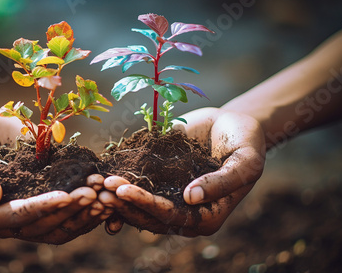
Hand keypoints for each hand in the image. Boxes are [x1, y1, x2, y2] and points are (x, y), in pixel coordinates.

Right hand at [0, 105, 110, 243]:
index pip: (15, 217)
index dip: (41, 208)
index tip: (65, 194)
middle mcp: (6, 217)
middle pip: (42, 226)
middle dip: (69, 211)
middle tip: (93, 193)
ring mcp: (26, 209)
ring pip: (58, 225)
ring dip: (82, 213)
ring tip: (104, 196)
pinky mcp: (39, 197)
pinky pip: (64, 210)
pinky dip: (83, 205)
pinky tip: (102, 192)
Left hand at [99, 107, 264, 235]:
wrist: (233, 123)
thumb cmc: (246, 142)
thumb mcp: (245, 161)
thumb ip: (222, 182)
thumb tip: (191, 198)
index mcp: (207, 215)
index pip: (172, 217)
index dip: (147, 206)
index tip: (124, 191)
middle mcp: (184, 211)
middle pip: (149, 215)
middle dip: (124, 203)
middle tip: (102, 188)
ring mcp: (169, 196)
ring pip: (137, 205)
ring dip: (115, 197)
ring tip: (95, 183)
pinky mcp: (158, 180)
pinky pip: (135, 186)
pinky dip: (117, 183)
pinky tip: (97, 175)